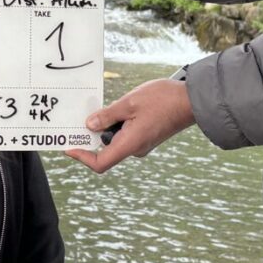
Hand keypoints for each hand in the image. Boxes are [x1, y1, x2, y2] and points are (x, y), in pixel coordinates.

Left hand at [66, 77, 195, 173]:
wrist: (193, 100)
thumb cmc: (163, 100)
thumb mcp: (130, 103)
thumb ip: (108, 115)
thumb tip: (89, 126)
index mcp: (130, 144)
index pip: (100, 163)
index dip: (82, 157)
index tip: (69, 147)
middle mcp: (136, 148)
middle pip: (106, 148)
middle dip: (93, 134)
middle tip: (84, 115)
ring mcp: (143, 143)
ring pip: (117, 138)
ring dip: (108, 125)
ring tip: (107, 106)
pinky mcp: (148, 135)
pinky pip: (126, 133)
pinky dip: (118, 123)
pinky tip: (120, 106)